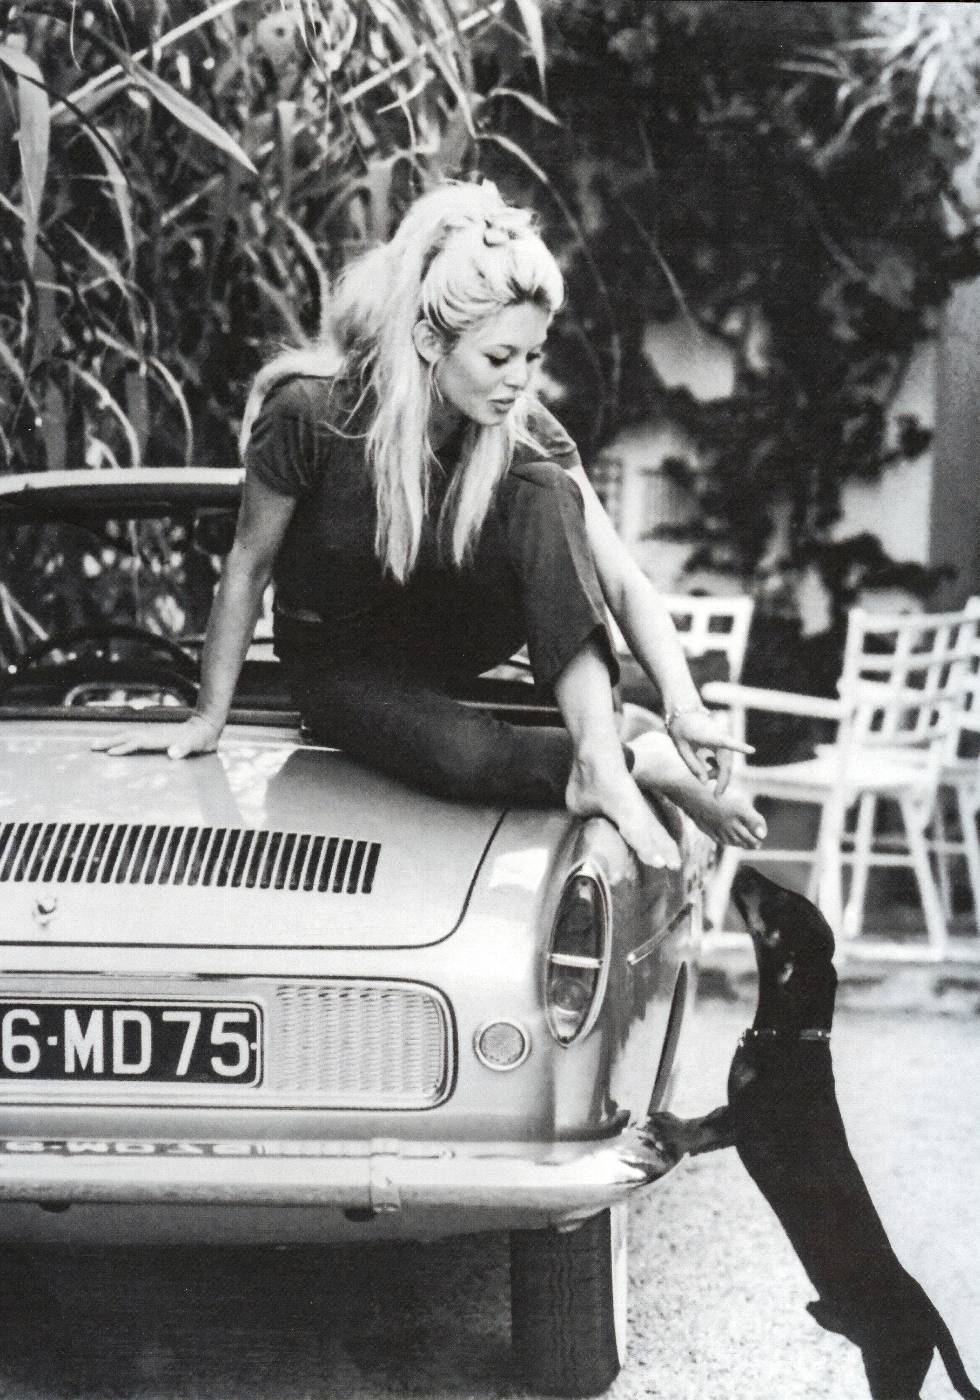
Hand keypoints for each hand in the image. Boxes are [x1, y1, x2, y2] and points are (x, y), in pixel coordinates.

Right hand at [91, 713, 221, 759]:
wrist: (206, 725)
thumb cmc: (201, 738)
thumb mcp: (196, 744)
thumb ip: (185, 748)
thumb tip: (173, 753)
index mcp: (159, 738)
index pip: (137, 743)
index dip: (124, 748)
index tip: (109, 754)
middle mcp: (153, 734)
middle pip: (127, 737)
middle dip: (109, 742)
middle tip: (91, 747)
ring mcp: (153, 735)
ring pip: (128, 736)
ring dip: (111, 740)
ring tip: (95, 745)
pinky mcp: (155, 737)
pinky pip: (133, 739)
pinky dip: (121, 741)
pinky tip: (116, 745)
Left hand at [666, 706, 752, 795]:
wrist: (684, 713)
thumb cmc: (680, 730)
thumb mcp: (681, 749)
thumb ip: (692, 766)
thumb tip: (705, 783)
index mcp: (709, 736)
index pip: (726, 742)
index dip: (739, 747)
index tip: (751, 750)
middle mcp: (720, 737)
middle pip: (727, 763)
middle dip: (722, 781)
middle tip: (717, 797)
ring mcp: (723, 739)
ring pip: (726, 763)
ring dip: (718, 774)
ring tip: (705, 776)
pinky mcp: (722, 742)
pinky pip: (724, 759)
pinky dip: (718, 768)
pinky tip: (709, 766)